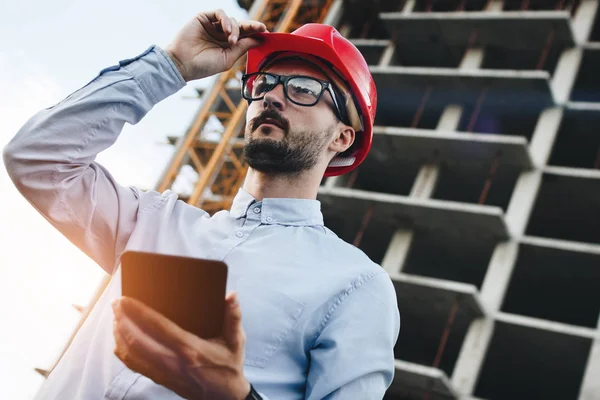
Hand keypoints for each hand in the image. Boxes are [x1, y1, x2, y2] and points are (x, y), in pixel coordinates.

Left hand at [112, 292, 249, 399]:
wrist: (226, 397)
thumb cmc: (230, 366)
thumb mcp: (237, 340)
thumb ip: (234, 316)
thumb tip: (231, 296)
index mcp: (190, 349)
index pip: (158, 327)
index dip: (138, 312)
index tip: (126, 300)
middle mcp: (173, 362)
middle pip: (137, 340)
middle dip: (123, 320)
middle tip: (116, 304)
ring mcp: (164, 373)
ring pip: (132, 354)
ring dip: (119, 335)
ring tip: (115, 317)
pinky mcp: (161, 380)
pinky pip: (135, 366)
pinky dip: (122, 352)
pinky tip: (119, 340)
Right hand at [166, 9, 267, 81]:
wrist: (183, 64)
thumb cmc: (203, 66)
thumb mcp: (228, 58)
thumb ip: (242, 47)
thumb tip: (259, 39)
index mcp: (228, 45)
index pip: (245, 36)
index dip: (256, 33)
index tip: (266, 33)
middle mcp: (222, 34)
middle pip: (242, 26)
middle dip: (252, 26)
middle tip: (261, 28)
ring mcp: (213, 26)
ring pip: (232, 20)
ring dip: (235, 29)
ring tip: (231, 41)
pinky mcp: (204, 18)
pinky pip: (219, 13)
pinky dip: (225, 20)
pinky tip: (226, 31)